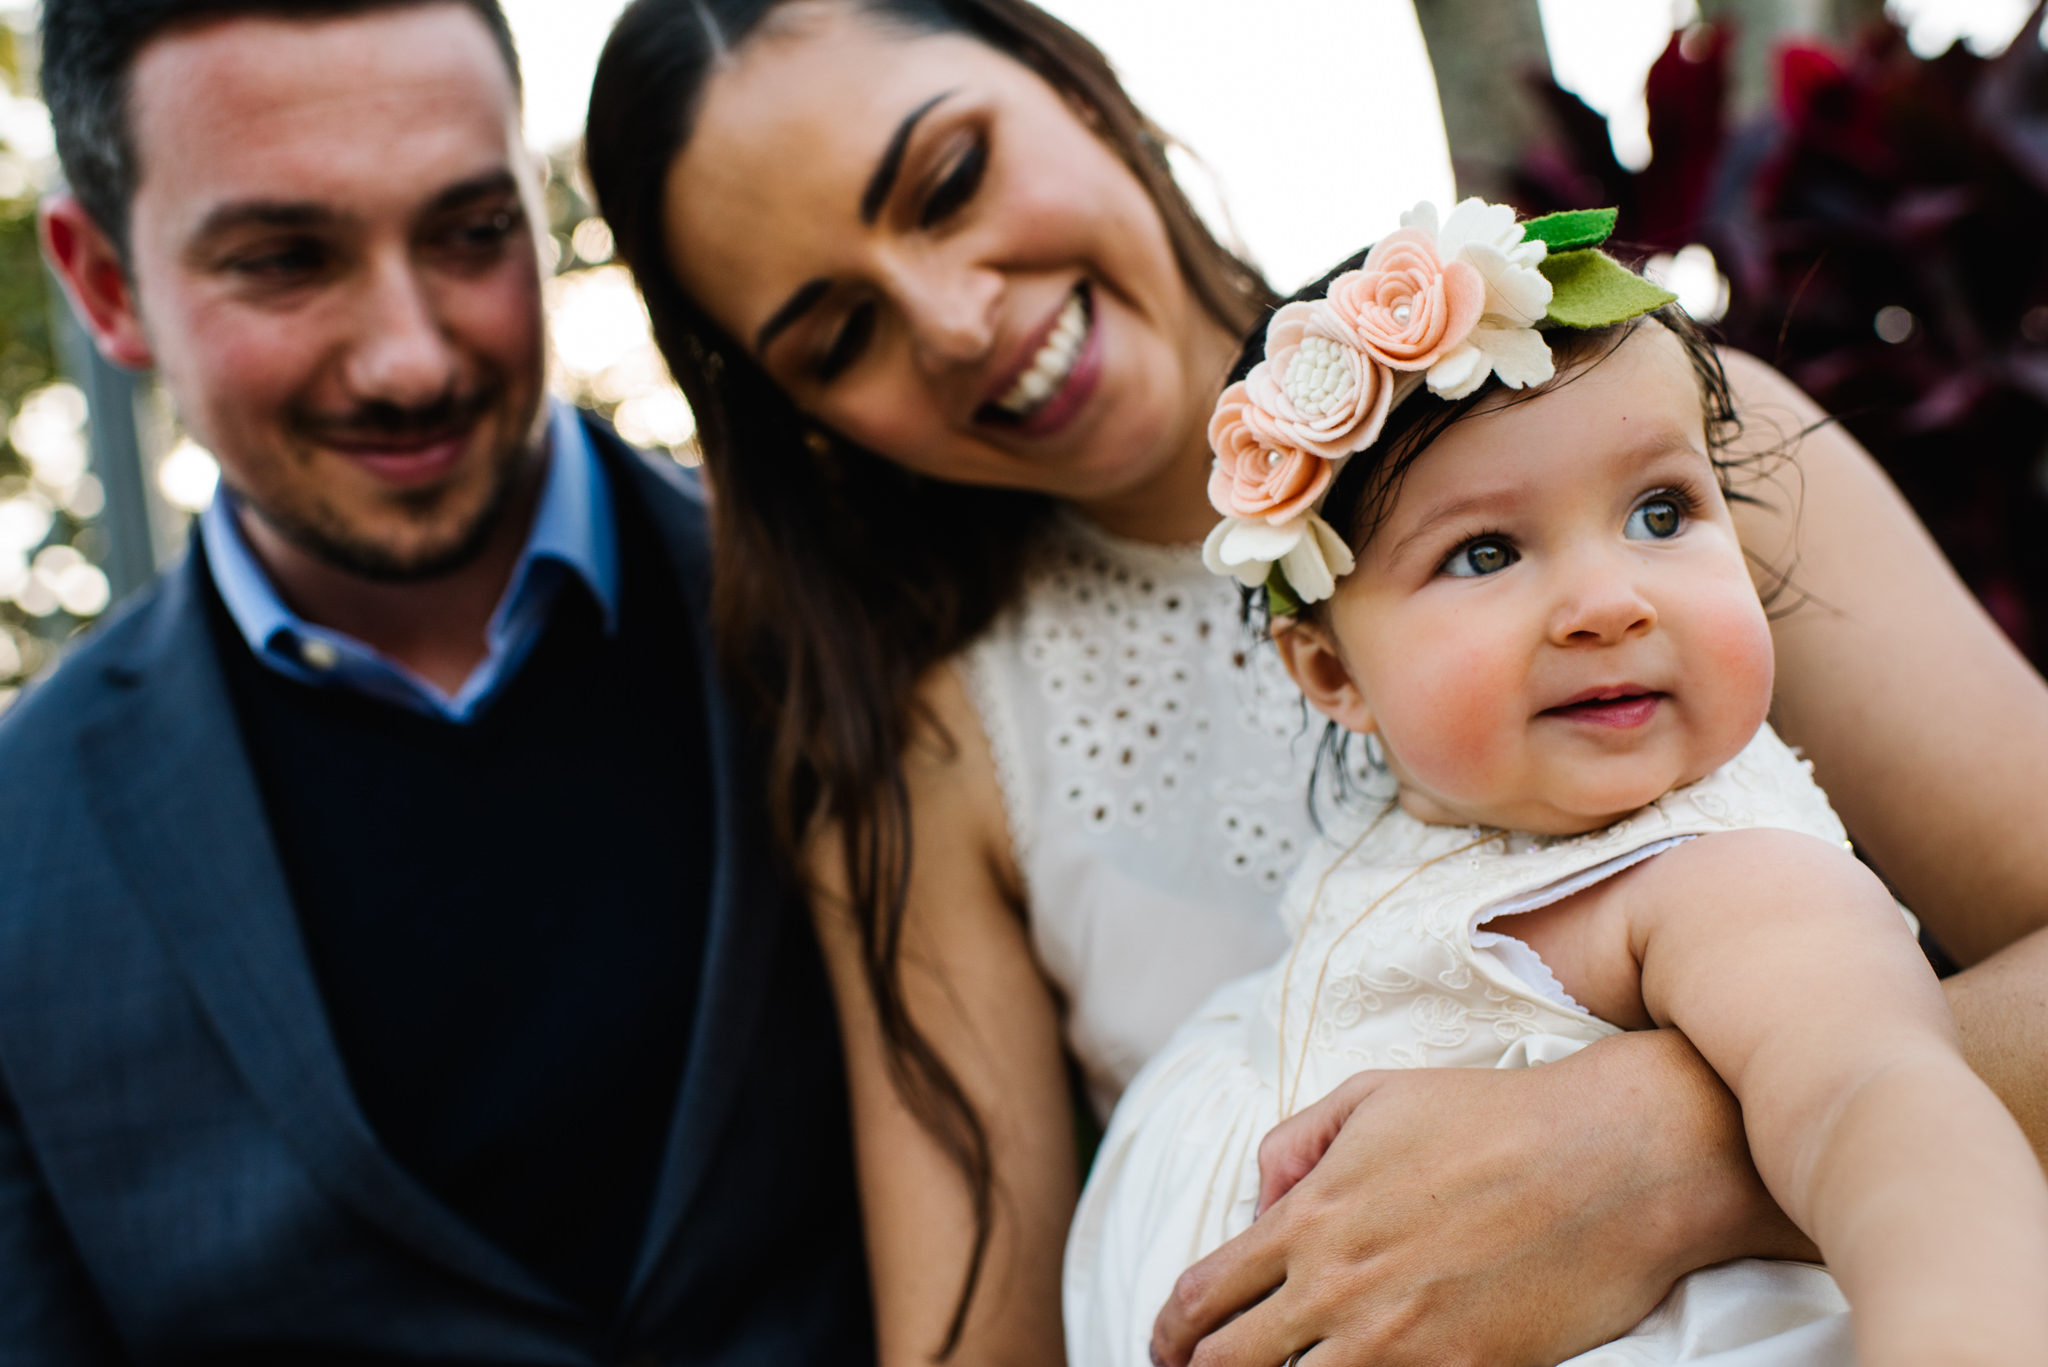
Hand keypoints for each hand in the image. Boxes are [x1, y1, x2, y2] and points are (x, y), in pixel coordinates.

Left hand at [1150, 1029, 1815, 1366]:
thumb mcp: (1374, 1095)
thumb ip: (1294, 1145)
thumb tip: (1258, 1201)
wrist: (1614, 1159)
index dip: (1168, 1331)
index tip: (1166, 1344)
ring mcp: (1400, 1341)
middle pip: (1227, 1366)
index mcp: (1311, 1217)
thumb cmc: (1495, 1118)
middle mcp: (1340, 1287)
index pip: (1201, 1296)